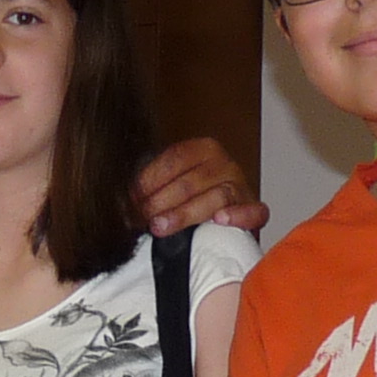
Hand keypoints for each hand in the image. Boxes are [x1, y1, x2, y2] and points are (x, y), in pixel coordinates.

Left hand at [134, 137, 265, 237]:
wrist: (225, 216)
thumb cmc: (193, 199)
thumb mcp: (171, 183)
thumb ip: (152, 186)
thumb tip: (122, 201)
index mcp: (204, 149)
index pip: (174, 160)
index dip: (148, 180)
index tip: (130, 199)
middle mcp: (225, 164)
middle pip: (190, 181)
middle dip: (160, 202)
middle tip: (141, 218)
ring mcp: (241, 186)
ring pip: (216, 197)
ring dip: (185, 213)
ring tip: (161, 227)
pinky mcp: (254, 209)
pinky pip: (254, 211)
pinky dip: (238, 215)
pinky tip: (220, 220)